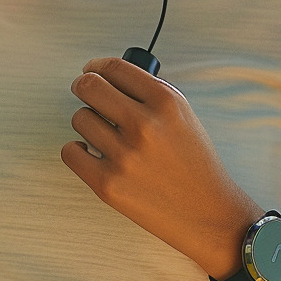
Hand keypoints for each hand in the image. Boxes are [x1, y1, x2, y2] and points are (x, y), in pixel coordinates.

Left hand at [60, 57, 262, 272]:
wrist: (210, 214)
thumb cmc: (194, 164)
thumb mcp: (183, 116)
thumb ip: (148, 91)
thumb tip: (108, 73)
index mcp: (165, 102)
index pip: (114, 67)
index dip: (96, 66)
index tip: (91, 70)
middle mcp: (144, 126)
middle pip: (88, 86)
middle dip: (83, 86)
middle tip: (85, 92)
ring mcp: (124, 156)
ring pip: (79, 118)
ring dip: (88, 123)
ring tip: (105, 135)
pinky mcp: (108, 184)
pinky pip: (70, 151)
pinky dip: (78, 151)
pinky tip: (92, 153)